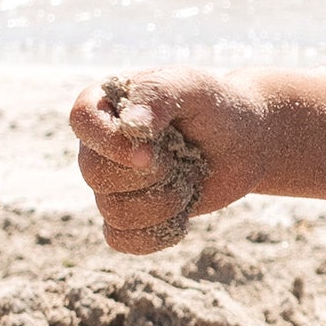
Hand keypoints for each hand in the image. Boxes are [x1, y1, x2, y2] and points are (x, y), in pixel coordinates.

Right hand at [68, 67, 268, 252]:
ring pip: (114, 211)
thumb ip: (159, 94)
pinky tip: (183, 213)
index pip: (82, 120)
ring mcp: (111, 183)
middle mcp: (100, 145)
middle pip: (95, 173)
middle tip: (185, 156)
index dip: (110, 142)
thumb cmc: (215, 107)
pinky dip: (159, 232)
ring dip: (165, 201)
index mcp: (107, 103)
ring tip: (189, 177)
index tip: (150, 153)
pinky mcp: (128, 216)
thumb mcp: (193, 86)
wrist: (242, 143)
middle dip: (151, 173)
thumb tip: (130, 124)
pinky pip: (123, 239)